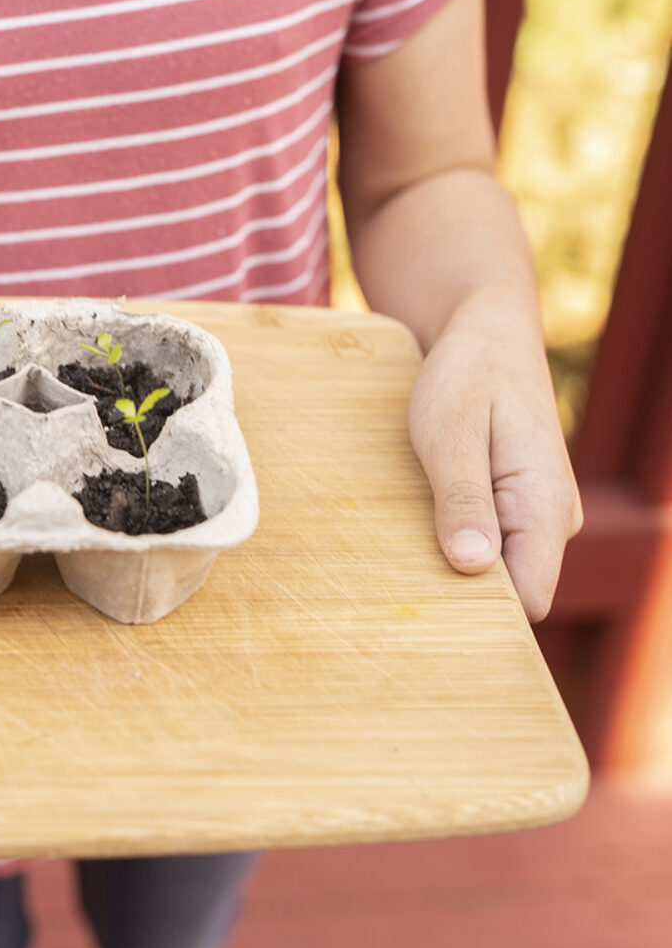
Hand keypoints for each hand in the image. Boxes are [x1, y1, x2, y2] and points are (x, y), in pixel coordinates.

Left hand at [407, 302, 582, 620]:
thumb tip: (471, 566)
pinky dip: (454, 546)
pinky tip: (417, 533)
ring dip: (452, 569)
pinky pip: (490, 546)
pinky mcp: (514, 506)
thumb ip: (463, 500)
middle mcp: (551, 519)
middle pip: (512, 593)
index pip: (529, 599)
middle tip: (397, 586)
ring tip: (402, 553)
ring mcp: (536, 514)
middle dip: (461, 595)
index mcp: (545, 506)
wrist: (483, 333)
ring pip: (498, 571)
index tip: (425, 608)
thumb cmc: (466, 376)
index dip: (482, 614)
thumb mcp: (451, 434)